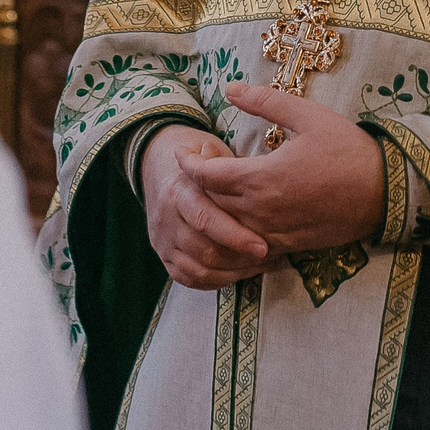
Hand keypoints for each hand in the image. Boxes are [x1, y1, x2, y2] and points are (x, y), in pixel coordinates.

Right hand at [143, 124, 271, 289]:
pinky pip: (190, 279)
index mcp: (179, 190)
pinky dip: (218, 281)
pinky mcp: (164, 256)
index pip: (206, 220)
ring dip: (234, 273)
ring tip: (262, 265)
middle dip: (241, 259)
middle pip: (204, 250)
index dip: (236, 237)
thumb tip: (253, 174)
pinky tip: (242, 273)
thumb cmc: (197, 156)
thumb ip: (227, 165)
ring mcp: (163, 240)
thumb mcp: (211, 148)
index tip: (264, 247)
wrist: (158, 163)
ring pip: (199, 270)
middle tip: (272, 258)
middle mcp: (167, 218)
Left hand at [179, 82, 385, 255]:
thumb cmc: (347, 150)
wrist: (384, 193)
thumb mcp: (308, 116)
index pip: (207, 177)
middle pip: (211, 203)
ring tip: (220, 185)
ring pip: (226, 226)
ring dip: (215, 207)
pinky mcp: (286, 245)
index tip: (186, 151)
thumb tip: (230, 88)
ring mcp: (273, 233)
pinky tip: (242, 213)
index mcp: (261, 179)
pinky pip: (247, 243)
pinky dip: (236, 229)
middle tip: (204, 161)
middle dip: (198, 183)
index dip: (189, 164)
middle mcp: (261, 212)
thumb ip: (265, 102)